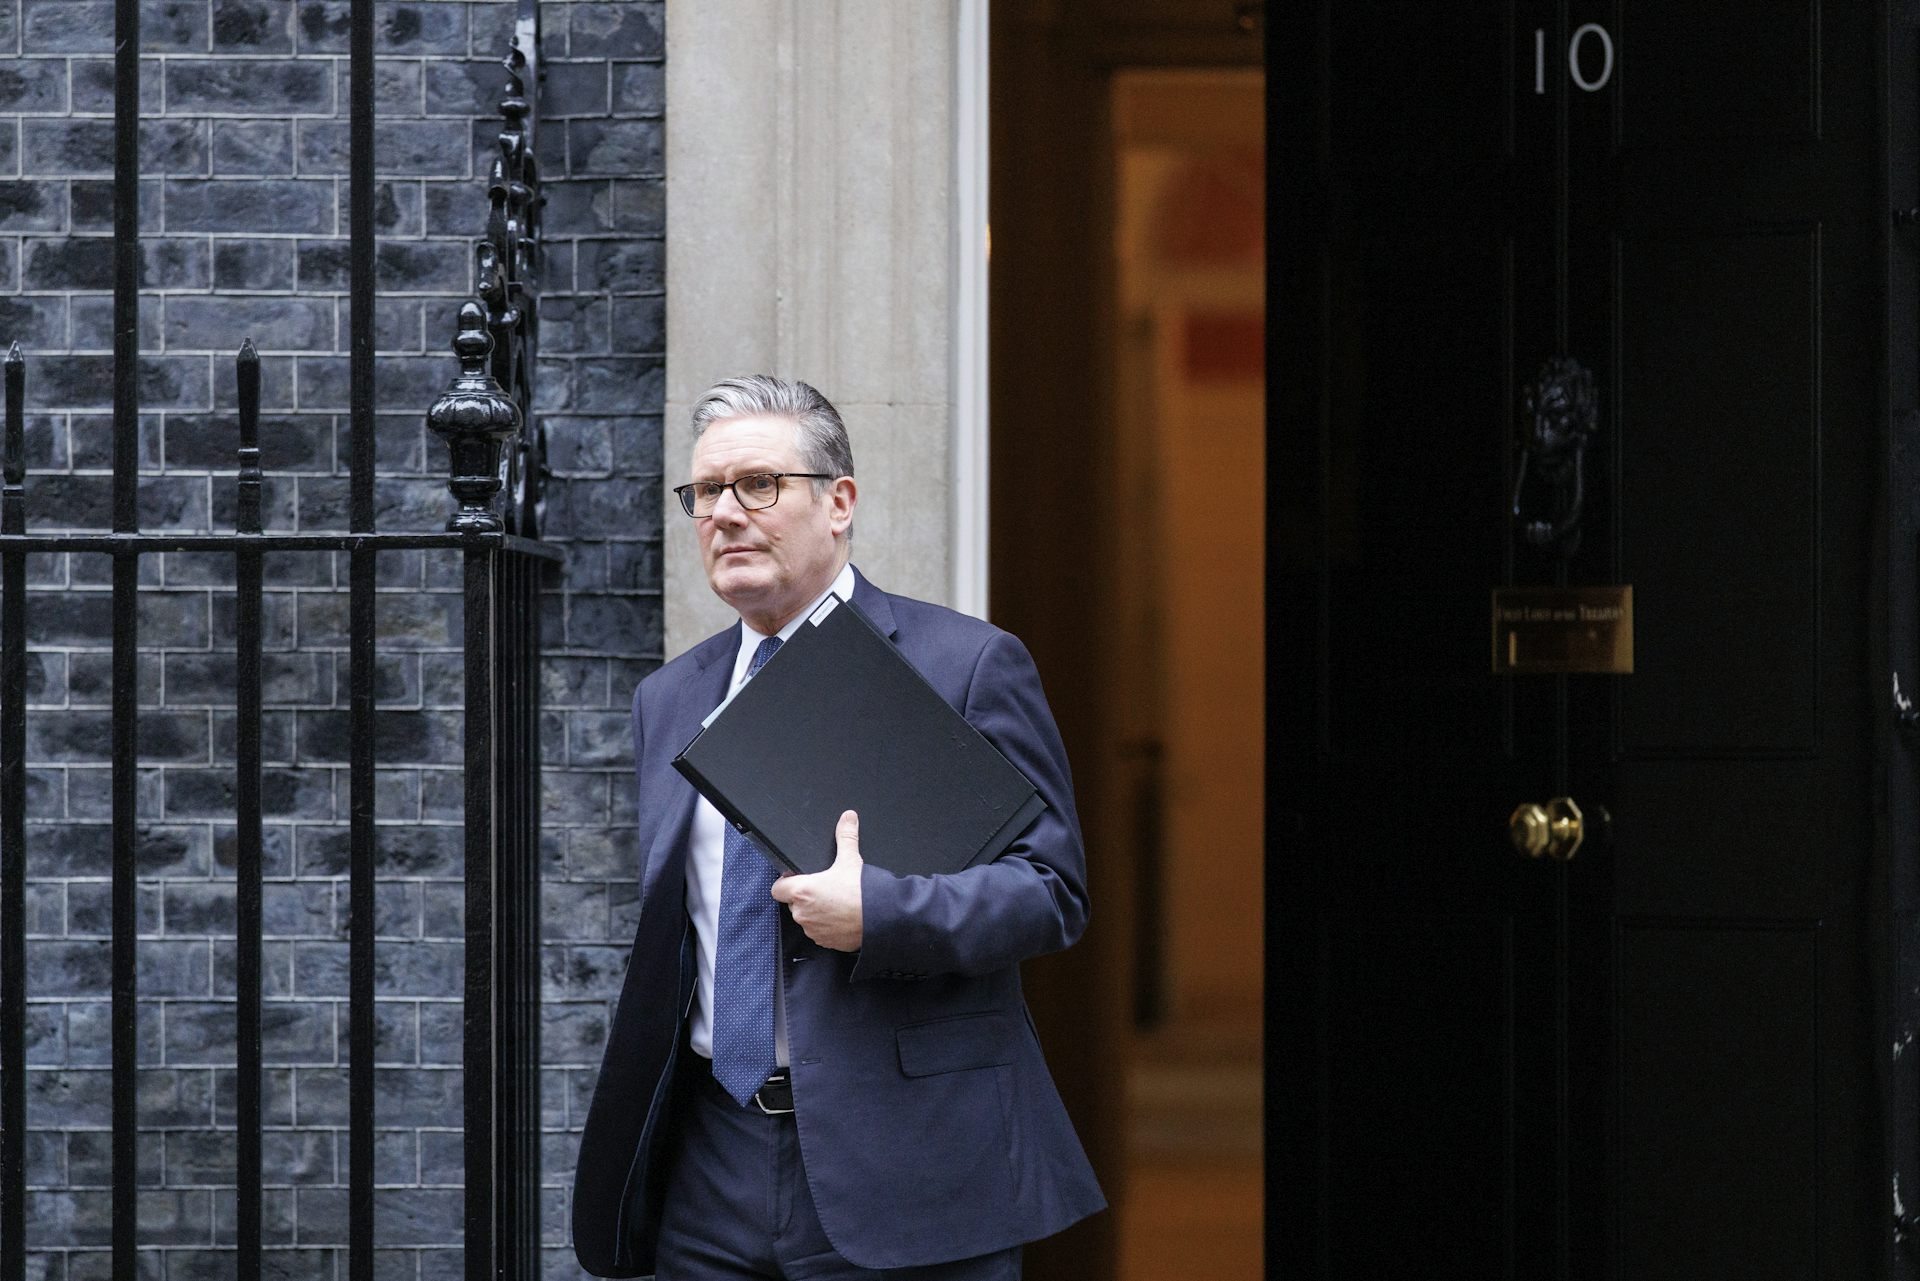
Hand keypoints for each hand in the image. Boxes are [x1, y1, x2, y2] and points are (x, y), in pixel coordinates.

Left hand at [770, 809, 864, 950]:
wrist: (880, 920)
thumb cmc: (862, 893)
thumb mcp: (851, 859)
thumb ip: (846, 836)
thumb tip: (848, 818)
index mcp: (802, 891)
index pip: (777, 888)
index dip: (786, 882)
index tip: (798, 878)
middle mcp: (802, 913)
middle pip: (793, 903)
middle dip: (804, 897)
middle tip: (824, 888)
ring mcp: (813, 930)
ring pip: (806, 918)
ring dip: (815, 912)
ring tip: (836, 903)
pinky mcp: (824, 942)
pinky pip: (819, 932)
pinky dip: (827, 925)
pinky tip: (842, 917)